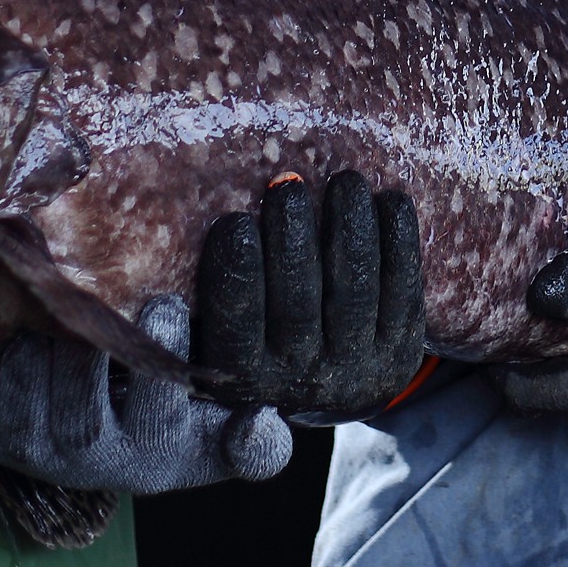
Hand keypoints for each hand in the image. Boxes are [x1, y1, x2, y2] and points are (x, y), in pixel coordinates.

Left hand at [0, 300, 291, 491]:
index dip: (157, 371)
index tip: (166, 306)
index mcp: (154, 454)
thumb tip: (260, 421)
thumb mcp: (231, 437)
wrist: (144, 452)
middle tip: (91, 298)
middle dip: (86, 354)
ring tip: (35, 314)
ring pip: (24, 413)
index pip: (157, 415)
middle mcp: (91, 459)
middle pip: (79, 414)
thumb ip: (254, 441)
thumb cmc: (193, 424)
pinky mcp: (0, 444)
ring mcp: (40, 451)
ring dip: (26, 365)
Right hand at [189, 170, 426, 421]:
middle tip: (288, 186)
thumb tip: (164, 231)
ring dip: (350, 231)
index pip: (237, 327)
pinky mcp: (399, 354)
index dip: (235, 275)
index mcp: (242, 377)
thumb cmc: (253, 333)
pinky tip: (391, 201)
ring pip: (353, 294)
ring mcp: (355, 371)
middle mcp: (299, 381)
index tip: (234, 222)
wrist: (323, 384)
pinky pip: (403, 294)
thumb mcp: (209, 333)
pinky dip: (398, 245)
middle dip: (293, 241)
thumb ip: (192, 299)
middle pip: (298, 305)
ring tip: (345, 182)